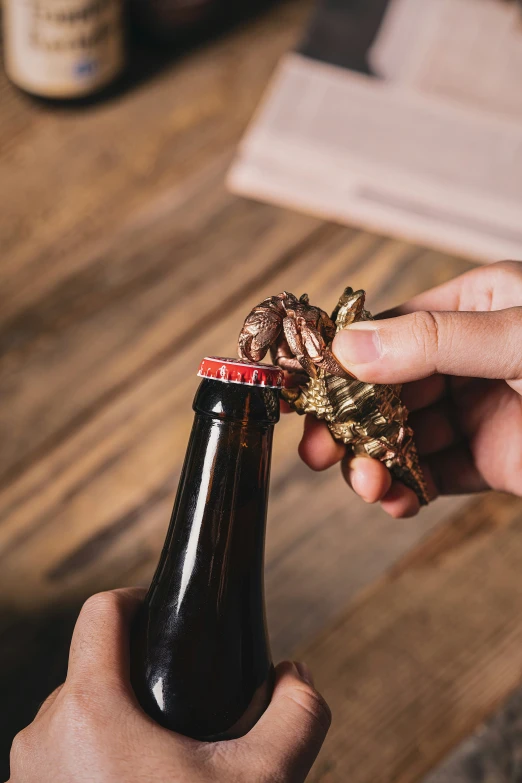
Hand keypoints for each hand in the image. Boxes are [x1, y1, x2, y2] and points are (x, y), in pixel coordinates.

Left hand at [9, 589, 329, 782]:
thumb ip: (297, 718)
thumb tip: (295, 680)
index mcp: (90, 709)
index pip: (100, 612)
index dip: (137, 598)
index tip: (166, 615)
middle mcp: (44, 734)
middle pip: (93, 666)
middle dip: (140, 677)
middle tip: (182, 706)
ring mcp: (28, 775)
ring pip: (75, 713)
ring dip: (117, 720)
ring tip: (161, 757)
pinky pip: (60, 756)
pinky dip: (94, 758)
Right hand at [299, 260, 521, 517]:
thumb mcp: (516, 337)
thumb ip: (432, 340)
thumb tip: (347, 348)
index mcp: (476, 307)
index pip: (390, 328)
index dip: (342, 358)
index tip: (304, 387)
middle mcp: (470, 357)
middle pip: (385, 387)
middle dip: (349, 422)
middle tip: (318, 450)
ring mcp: (479, 410)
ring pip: (402, 435)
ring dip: (375, 462)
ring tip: (366, 484)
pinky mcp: (492, 459)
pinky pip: (435, 475)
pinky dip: (407, 490)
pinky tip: (395, 500)